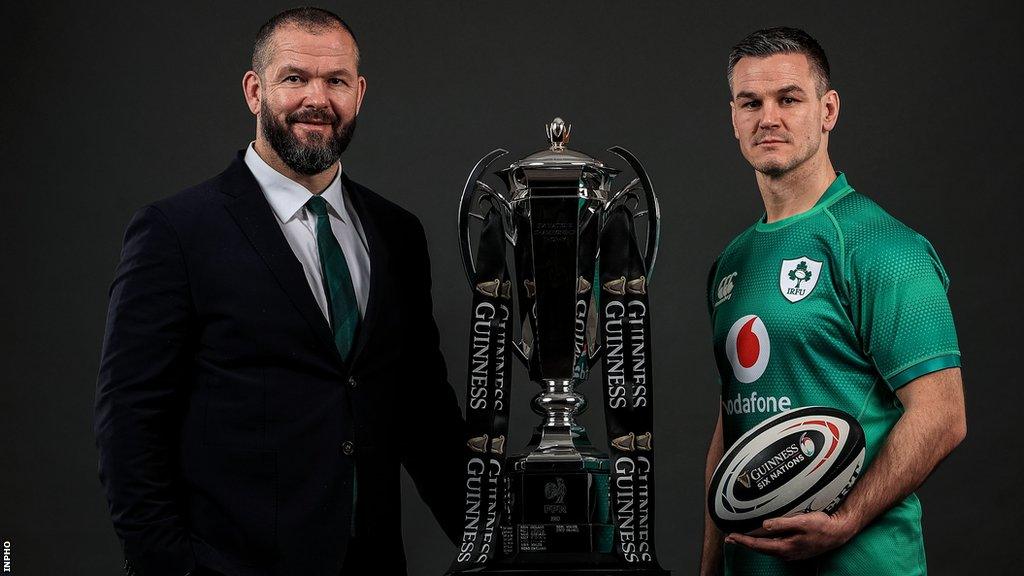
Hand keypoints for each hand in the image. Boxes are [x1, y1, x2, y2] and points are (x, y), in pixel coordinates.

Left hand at [724, 512, 856, 560]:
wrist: (839, 533)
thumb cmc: (822, 525)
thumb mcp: (802, 521)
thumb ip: (782, 523)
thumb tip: (764, 525)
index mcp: (786, 547)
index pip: (758, 545)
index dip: (743, 541)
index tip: (730, 537)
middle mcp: (787, 553)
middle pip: (760, 548)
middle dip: (744, 543)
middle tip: (730, 538)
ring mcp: (791, 553)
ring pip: (767, 548)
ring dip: (753, 543)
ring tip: (741, 538)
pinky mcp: (795, 549)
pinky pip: (775, 547)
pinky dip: (764, 542)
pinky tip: (762, 537)